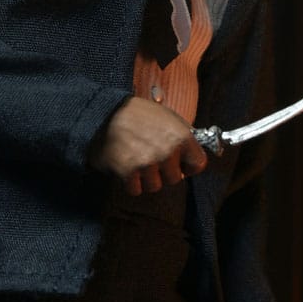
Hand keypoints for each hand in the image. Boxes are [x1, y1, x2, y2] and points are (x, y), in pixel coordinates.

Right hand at [89, 96, 206, 195]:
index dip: (188, 165)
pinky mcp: (129, 172)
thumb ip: (181, 135)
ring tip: (136, 161)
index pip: (198, 164)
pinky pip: (136, 190)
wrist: (104, 112)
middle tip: (151, 160)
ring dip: (145, 178)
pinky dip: (129, 183)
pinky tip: (125, 167)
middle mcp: (167, 151)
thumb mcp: (166, 116)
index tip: (180, 164)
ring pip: (154, 186)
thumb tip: (190, 153)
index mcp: (181, 136)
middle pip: (175, 179)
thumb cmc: (136, 113)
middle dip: (163, 172)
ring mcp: (148, 163)